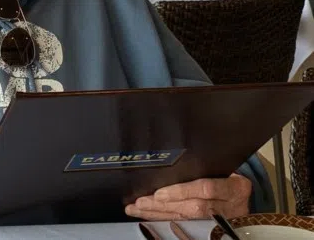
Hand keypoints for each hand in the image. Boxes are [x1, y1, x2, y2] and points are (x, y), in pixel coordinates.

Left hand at [125, 174, 251, 220]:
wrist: (245, 194)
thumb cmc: (229, 173)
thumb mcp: (223, 165)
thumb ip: (204, 164)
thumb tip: (173, 157)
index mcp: (235, 187)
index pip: (205, 188)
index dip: (181, 191)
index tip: (159, 192)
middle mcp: (230, 206)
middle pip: (193, 208)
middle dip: (163, 206)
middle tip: (140, 202)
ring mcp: (222, 219)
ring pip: (187, 218)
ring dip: (159, 214)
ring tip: (138, 209)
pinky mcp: (213, 227)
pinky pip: (186, 224)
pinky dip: (165, 219)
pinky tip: (149, 216)